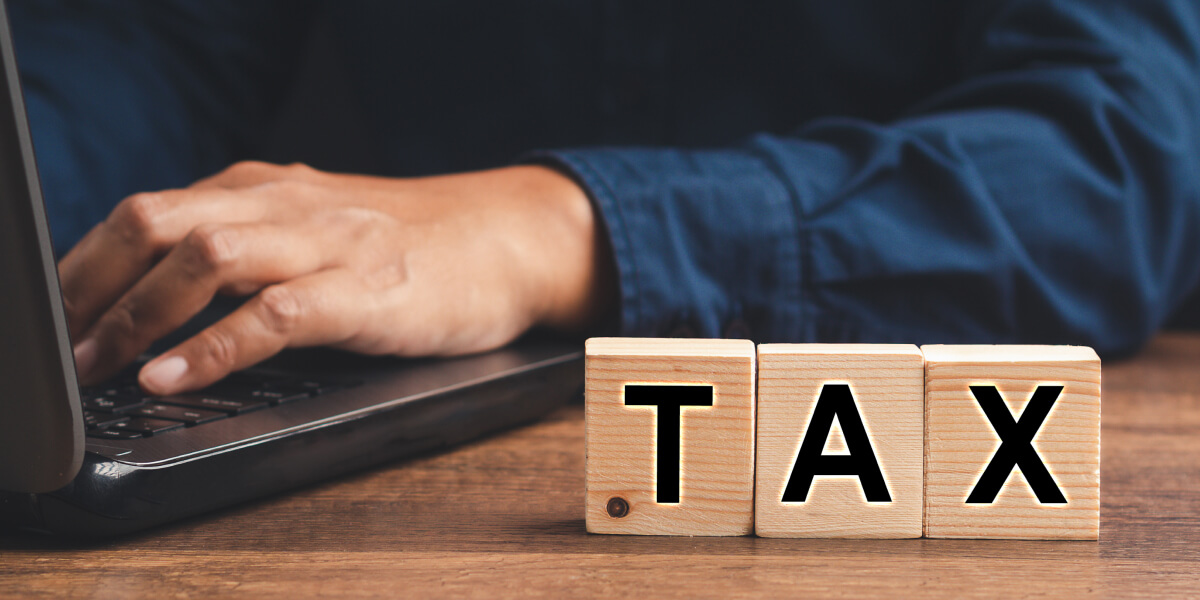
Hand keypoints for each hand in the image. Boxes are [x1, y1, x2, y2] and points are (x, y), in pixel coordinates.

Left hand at [61, 162, 615, 393]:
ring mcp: (327, 243)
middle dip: (93, 287)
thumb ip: (247, 241)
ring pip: (204, 259)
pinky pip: (274, 315)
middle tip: (66, 346)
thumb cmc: (409, 242)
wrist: (505, 238)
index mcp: (265, 188)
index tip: (60, 315)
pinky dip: (212, 348)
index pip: (146, 211)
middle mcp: (286, 204)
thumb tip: (160, 290)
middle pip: (156, 224)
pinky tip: (174, 377)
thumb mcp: (314, 225)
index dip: (86, 265)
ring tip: (102, 364)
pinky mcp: (366, 290)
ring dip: (138, 315)